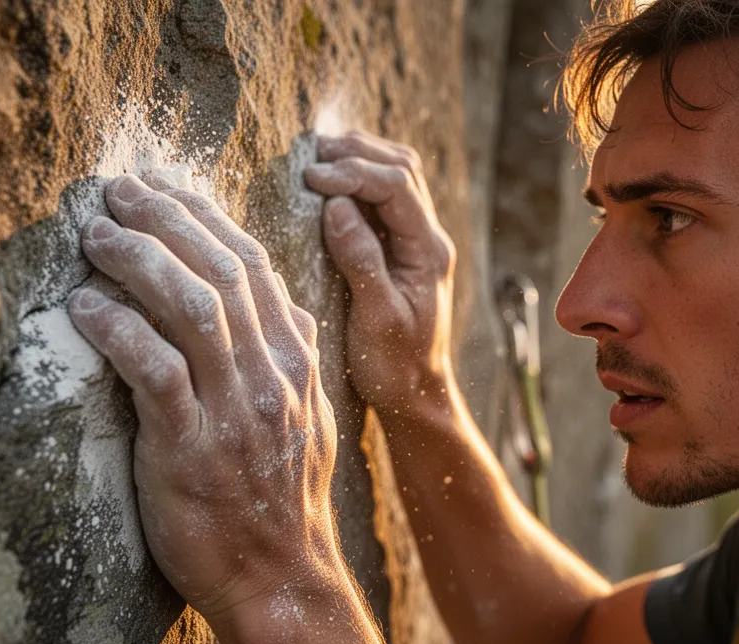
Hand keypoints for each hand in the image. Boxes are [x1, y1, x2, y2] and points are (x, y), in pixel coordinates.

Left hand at [68, 173, 340, 619]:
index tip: (166, 189)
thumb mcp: (310, 419)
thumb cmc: (284, 497)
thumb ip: (297, 361)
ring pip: (191, 308)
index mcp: (297, 362)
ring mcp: (237, 410)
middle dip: (167, 219)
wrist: (283, 575)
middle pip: (222, 272)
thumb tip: (291, 311)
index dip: (206, 218)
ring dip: (139, 260)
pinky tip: (86, 307)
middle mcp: (272, 374)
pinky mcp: (192, 448)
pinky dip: (119, 329)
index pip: (255, 267)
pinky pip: (155, 370)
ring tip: (96, 234)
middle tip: (118, 191)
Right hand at [303, 131, 456, 411]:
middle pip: (403, 169)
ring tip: (319, 162)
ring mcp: (417, 242)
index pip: (396, 187)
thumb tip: (336, 206)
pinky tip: (331, 187)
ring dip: (361, 161)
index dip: (353, 173)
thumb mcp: (375, 319)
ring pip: (398, 177)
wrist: (415, 394)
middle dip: (357, 155)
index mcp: (428, 252)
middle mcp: (429, 240)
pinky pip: (386, 199)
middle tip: (311, 159)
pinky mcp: (401, 250)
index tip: (310, 180)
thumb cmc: (395, 365)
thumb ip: (360, 260)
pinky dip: (360, 181)